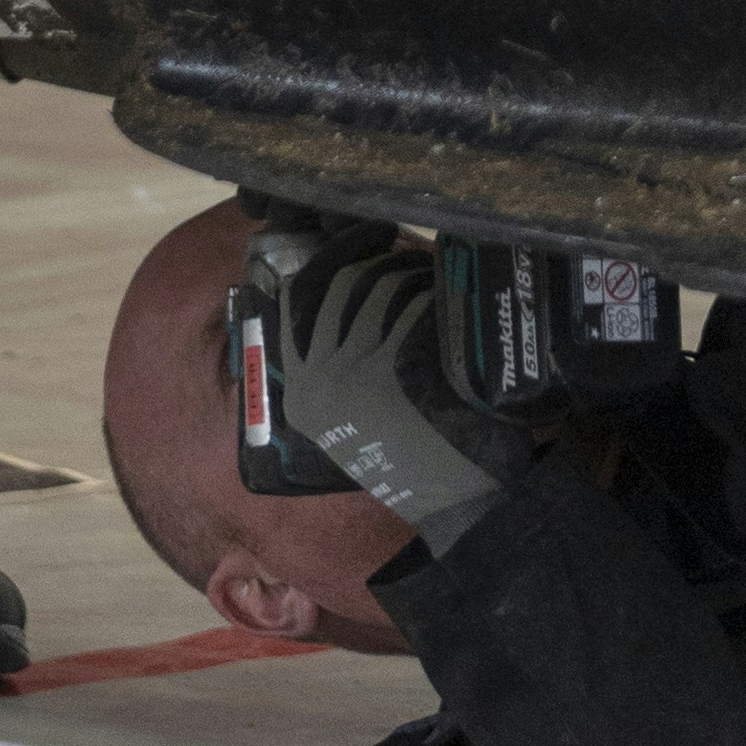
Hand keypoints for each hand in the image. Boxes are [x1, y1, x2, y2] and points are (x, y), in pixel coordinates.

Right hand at [277, 244, 531, 552]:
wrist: (449, 503)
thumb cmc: (403, 466)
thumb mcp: (349, 426)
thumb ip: (336, 376)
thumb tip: (347, 304)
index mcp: (302, 395)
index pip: (297, 302)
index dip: (325, 261)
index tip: (353, 241)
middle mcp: (318, 380)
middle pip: (338, 285)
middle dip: (370, 257)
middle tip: (394, 248)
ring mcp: (354, 372)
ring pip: (375, 288)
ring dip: (402, 268)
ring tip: (421, 267)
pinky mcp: (394, 367)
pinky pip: (409, 307)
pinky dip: (426, 290)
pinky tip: (440, 290)